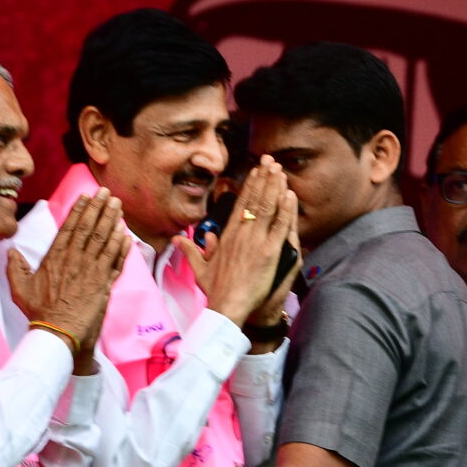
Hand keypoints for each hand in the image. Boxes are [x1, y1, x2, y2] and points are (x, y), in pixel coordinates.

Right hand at [5, 192, 127, 366]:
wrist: (59, 332)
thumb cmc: (40, 312)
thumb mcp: (20, 289)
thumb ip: (15, 267)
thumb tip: (11, 251)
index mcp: (56, 257)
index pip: (69, 228)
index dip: (80, 210)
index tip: (87, 197)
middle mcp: (75, 259)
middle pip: (90, 228)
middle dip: (99, 208)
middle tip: (107, 193)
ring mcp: (91, 270)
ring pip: (104, 240)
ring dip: (113, 221)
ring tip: (118, 206)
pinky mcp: (104, 283)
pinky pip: (116, 260)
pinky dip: (122, 246)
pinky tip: (126, 234)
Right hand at [178, 160, 296, 326]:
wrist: (227, 306)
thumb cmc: (216, 291)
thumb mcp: (200, 269)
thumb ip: (191, 251)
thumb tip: (176, 240)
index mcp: (228, 236)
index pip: (241, 205)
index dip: (250, 186)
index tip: (256, 171)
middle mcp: (241, 234)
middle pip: (254, 200)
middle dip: (263, 178)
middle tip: (271, 161)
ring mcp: (256, 241)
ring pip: (267, 207)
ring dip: (274, 187)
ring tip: (280, 170)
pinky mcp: (269, 252)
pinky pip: (280, 226)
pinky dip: (285, 209)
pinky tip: (289, 194)